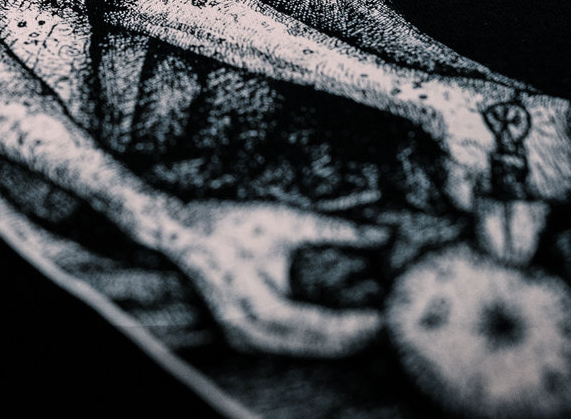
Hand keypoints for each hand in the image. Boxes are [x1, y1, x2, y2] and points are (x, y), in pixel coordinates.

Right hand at [166, 201, 389, 356]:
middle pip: (311, 345)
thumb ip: (333, 229)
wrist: (184, 233)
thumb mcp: (284, 220)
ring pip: (301, 350)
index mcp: (256, 304)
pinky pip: (287, 345)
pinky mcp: (244, 335)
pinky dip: (314, 340)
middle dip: (351, 338)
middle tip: (386, 324)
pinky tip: (339, 330)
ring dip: (336, 343)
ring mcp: (243, 337)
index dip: (352, 326)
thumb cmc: (231, 223)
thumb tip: (380, 235)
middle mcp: (248, 330)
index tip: (383, 317)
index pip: (314, 326)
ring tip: (369, 328)